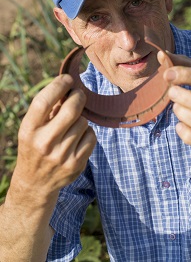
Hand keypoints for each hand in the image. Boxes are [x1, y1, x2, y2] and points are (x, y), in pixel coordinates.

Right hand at [12, 74, 95, 196]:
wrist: (35, 183)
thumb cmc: (35, 146)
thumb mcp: (32, 128)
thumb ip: (48, 108)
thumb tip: (69, 86)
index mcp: (28, 130)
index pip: (43, 102)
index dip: (58, 86)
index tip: (67, 79)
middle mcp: (43, 143)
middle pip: (71, 109)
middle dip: (78, 97)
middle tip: (78, 94)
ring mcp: (61, 155)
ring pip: (84, 122)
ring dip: (80, 119)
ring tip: (71, 126)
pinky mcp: (76, 164)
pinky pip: (91, 136)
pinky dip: (87, 133)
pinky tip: (77, 138)